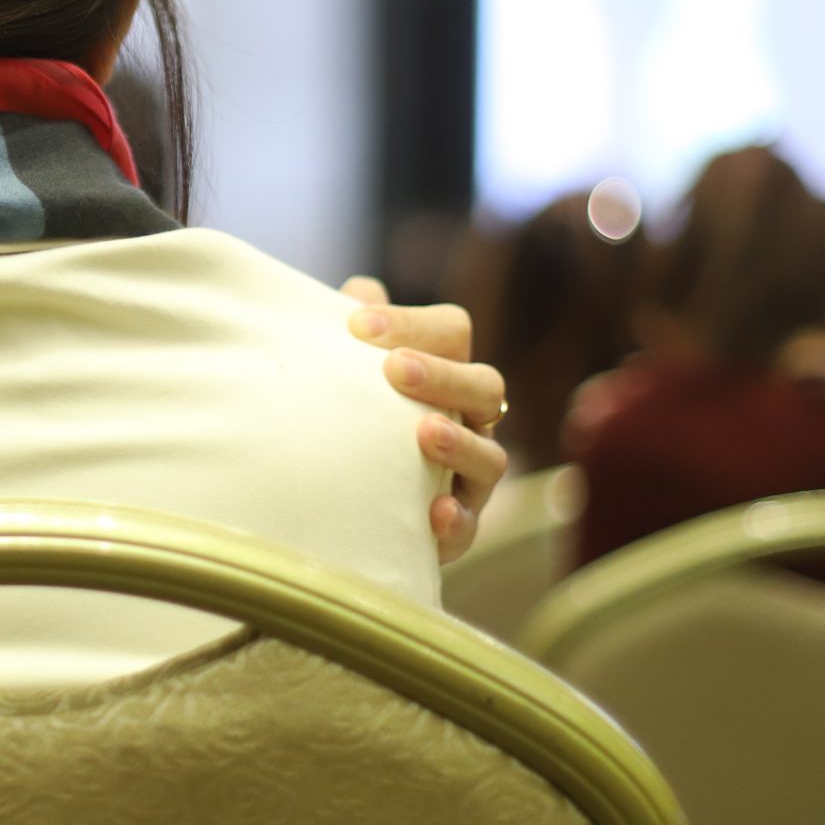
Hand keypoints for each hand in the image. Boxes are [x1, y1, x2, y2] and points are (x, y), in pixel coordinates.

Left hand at [343, 276, 508, 564]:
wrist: (333, 498)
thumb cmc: (346, 415)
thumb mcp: (341, 369)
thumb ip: (347, 329)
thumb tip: (356, 296)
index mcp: (444, 370)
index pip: (449, 331)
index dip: (411, 323)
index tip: (356, 325)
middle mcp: (469, 419)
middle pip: (484, 386)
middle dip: (443, 376)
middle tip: (396, 370)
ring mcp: (469, 476)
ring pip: (492, 455)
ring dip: (461, 443)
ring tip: (425, 432)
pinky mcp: (455, 529)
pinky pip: (470, 525)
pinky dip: (457, 519)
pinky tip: (434, 510)